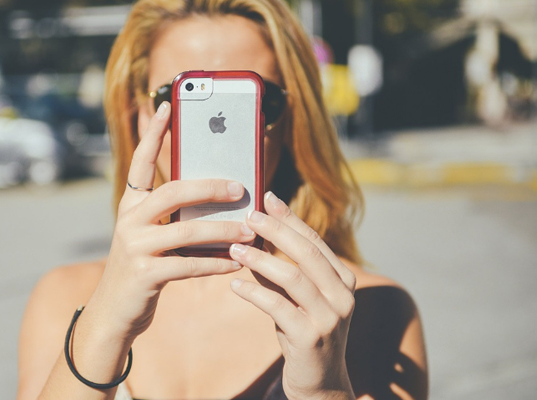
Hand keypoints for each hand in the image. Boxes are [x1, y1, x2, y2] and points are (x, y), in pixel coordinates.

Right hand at [88, 101, 254, 341]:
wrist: (115, 311)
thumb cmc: (143, 266)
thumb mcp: (151, 235)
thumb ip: (175, 216)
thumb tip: (222, 198)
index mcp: (130, 204)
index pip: (141, 161)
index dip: (153, 133)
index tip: (166, 105)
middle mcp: (128, 219)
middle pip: (173, 191)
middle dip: (210, 187)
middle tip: (240, 187)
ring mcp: (134, 246)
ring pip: (187, 230)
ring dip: (223, 231)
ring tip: (249, 230)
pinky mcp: (145, 274)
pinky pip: (190, 265)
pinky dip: (216, 263)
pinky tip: (236, 262)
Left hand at [229, 191, 356, 399]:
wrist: (320, 384)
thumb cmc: (304, 333)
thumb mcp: (297, 299)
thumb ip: (281, 270)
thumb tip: (254, 236)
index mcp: (343, 280)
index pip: (315, 241)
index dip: (290, 218)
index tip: (267, 198)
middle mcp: (343, 296)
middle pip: (307, 252)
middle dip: (276, 230)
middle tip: (248, 216)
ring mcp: (329, 317)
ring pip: (292, 277)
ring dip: (260, 259)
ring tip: (234, 249)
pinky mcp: (310, 338)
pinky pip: (277, 307)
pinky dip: (254, 292)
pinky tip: (235, 285)